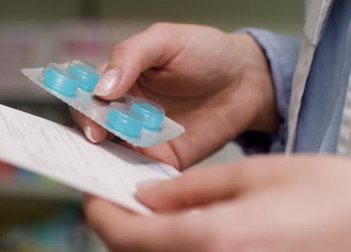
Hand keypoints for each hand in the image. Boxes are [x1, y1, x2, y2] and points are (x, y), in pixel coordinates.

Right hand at [72, 23, 278, 169]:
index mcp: (118, 79)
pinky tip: (129, 176)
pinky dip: (130, 176)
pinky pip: (138, 170)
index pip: (85, 93)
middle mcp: (123, 110)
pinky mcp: (161, 158)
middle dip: (91, 130)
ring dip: (104, 157)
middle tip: (99, 134)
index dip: (81, 102)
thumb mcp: (165, 41)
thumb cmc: (205, 52)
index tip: (88, 110)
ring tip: (107, 160)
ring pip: (110, 152)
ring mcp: (140, 136)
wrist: (245, 81)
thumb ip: (130, 56)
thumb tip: (100, 89)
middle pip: (92, 125)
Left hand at [85, 155, 350, 251]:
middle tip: (115, 200)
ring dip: (140, 241)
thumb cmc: (328, 197)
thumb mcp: (255, 175)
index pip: (126, 236)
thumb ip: (190, 188)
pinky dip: (166, 249)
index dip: (101, 214)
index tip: (92, 194)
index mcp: (211, 240)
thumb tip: (146, 195)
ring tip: (143, 212)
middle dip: (117, 228)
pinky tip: (176, 228)